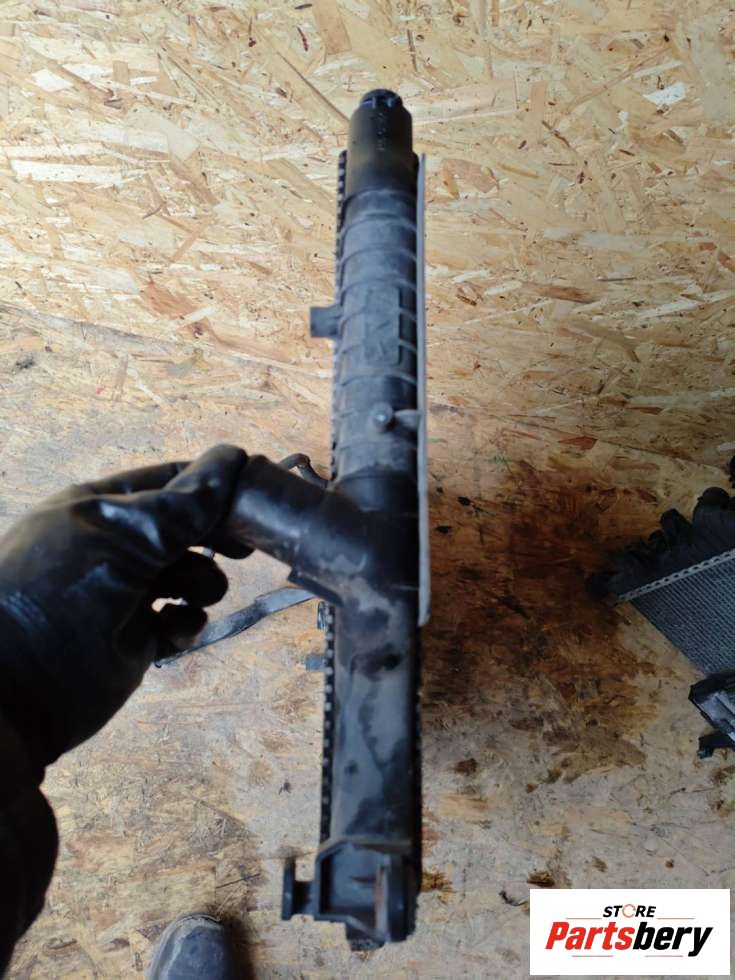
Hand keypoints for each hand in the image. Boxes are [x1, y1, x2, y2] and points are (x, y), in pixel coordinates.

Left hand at [0, 444, 247, 773]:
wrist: (13, 691)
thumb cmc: (61, 594)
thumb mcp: (123, 537)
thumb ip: (183, 505)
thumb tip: (232, 458)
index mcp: (99, 509)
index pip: (168, 483)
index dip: (211, 487)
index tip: (254, 498)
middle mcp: (113, 546)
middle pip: (183, 529)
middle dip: (212, 536)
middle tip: (243, 549)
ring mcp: (125, 593)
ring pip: (188, 575)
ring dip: (201, 582)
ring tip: (194, 596)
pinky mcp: (136, 638)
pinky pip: (179, 619)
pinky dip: (185, 621)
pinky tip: (173, 629)